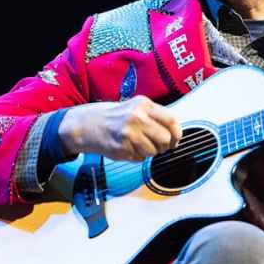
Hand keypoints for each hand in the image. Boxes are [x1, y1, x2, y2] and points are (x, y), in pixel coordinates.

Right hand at [58, 96, 181, 160]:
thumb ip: (155, 116)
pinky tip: (128, 147)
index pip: (171, 121)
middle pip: (165, 139)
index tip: (175, 139)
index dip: (176, 133)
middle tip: (158, 145)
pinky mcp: (121, 148)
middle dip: (164, 145)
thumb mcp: (136, 107)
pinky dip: (137, 156)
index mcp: (143, 105)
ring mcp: (128, 134)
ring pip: (153, 151)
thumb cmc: (114, 116)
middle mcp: (137, 118)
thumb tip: (175, 131)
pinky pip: (140, 158)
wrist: (87, 124)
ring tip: (138, 144)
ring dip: (149, 152)